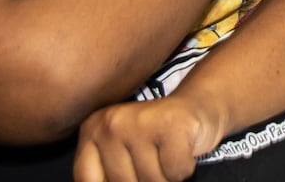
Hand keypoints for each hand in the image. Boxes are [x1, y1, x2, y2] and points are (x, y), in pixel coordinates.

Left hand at [73, 95, 217, 181]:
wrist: (195, 108)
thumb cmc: (154, 140)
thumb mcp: (120, 154)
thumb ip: (108, 173)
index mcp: (92, 130)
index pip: (89, 180)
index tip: (130, 176)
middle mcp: (111, 122)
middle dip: (145, 181)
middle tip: (154, 163)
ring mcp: (140, 122)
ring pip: (151, 180)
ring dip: (166, 177)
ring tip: (167, 156)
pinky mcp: (170, 125)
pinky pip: (174, 172)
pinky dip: (183, 169)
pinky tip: (182, 150)